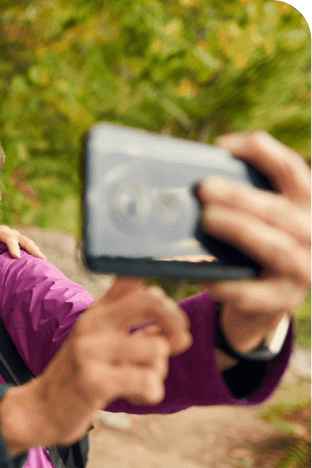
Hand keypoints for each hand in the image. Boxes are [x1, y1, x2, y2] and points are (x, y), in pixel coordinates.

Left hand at [0, 223, 46, 259]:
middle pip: (25, 240)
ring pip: (29, 244)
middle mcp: (13, 234)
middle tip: (40, 259)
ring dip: (37, 252)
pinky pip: (29, 248)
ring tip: (44, 262)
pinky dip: (34, 254)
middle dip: (33, 249)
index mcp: (3, 231)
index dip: (14, 246)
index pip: (10, 238)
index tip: (17, 256)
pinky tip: (39, 263)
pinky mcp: (20, 243)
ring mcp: (18, 238)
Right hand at [0, 278, 191, 453]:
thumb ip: (126, 324)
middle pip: (152, 302)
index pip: (135, 282)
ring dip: (158, 371)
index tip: (170, 326)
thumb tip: (175, 325)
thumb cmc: (76, 376)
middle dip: (176, 325)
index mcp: (96, 313)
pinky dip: (150, 394)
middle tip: (177, 345)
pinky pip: (148, 382)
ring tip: (139, 381)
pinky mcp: (94, 381)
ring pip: (157, 349)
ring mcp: (90, 351)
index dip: (166, 302)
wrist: (40, 409)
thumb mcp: (95, 340)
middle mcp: (92, 325)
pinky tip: (134, 398)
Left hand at [196, 132, 310, 359]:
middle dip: (240, 196)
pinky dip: (230, 286)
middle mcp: (311, 233)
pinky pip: (256, 293)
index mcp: (303, 205)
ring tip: (208, 220)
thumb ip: (233, 199)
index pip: (291, 169)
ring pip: (276, 247)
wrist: (261, 303)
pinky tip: (205, 278)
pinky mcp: (283, 300)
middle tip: (204, 188)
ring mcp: (302, 269)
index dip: (260, 152)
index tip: (223, 146)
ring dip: (241, 231)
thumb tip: (185, 179)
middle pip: (279, 210)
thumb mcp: (251, 219)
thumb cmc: (248, 249)